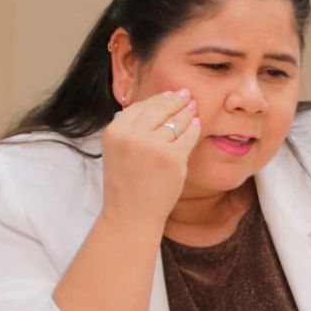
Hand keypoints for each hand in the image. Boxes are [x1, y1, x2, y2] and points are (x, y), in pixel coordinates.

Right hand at [99, 89, 201, 227]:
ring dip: (187, 112)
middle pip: (160, 108)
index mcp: (115, 131)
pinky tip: (196, 124)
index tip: (169, 95)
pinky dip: (194, 128)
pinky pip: (188, 136)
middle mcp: (132, 136)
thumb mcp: (117, 150)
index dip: (157, 99)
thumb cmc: (126, 185)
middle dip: (175, 99)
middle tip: (186, 95)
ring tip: (193, 107)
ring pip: (176, 120)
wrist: (130, 216)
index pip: (140, 106)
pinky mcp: (173, 159)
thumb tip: (155, 102)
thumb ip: (130, 128)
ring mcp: (154, 147)